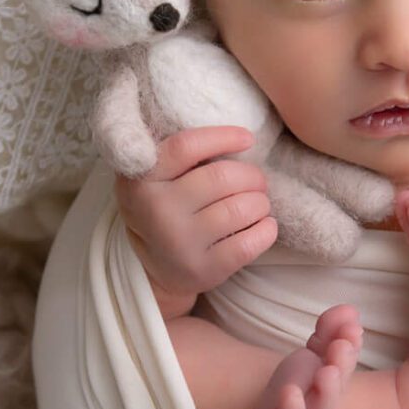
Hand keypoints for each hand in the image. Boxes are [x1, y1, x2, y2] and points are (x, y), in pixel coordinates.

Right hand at [114, 126, 277, 313]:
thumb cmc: (165, 210)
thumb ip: (180, 156)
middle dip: (252, 176)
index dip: (223, 137)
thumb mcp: (155, 179)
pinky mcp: (202, 269)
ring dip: (261, 203)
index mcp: (141, 179)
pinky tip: (264, 225)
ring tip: (258, 204)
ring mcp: (179, 242)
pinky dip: (266, 230)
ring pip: (240, 208)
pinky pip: (250, 242)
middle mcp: (156, 210)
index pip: (187, 146)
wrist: (154, 271)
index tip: (247, 138)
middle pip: (222, 177)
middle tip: (257, 182)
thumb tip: (237, 137)